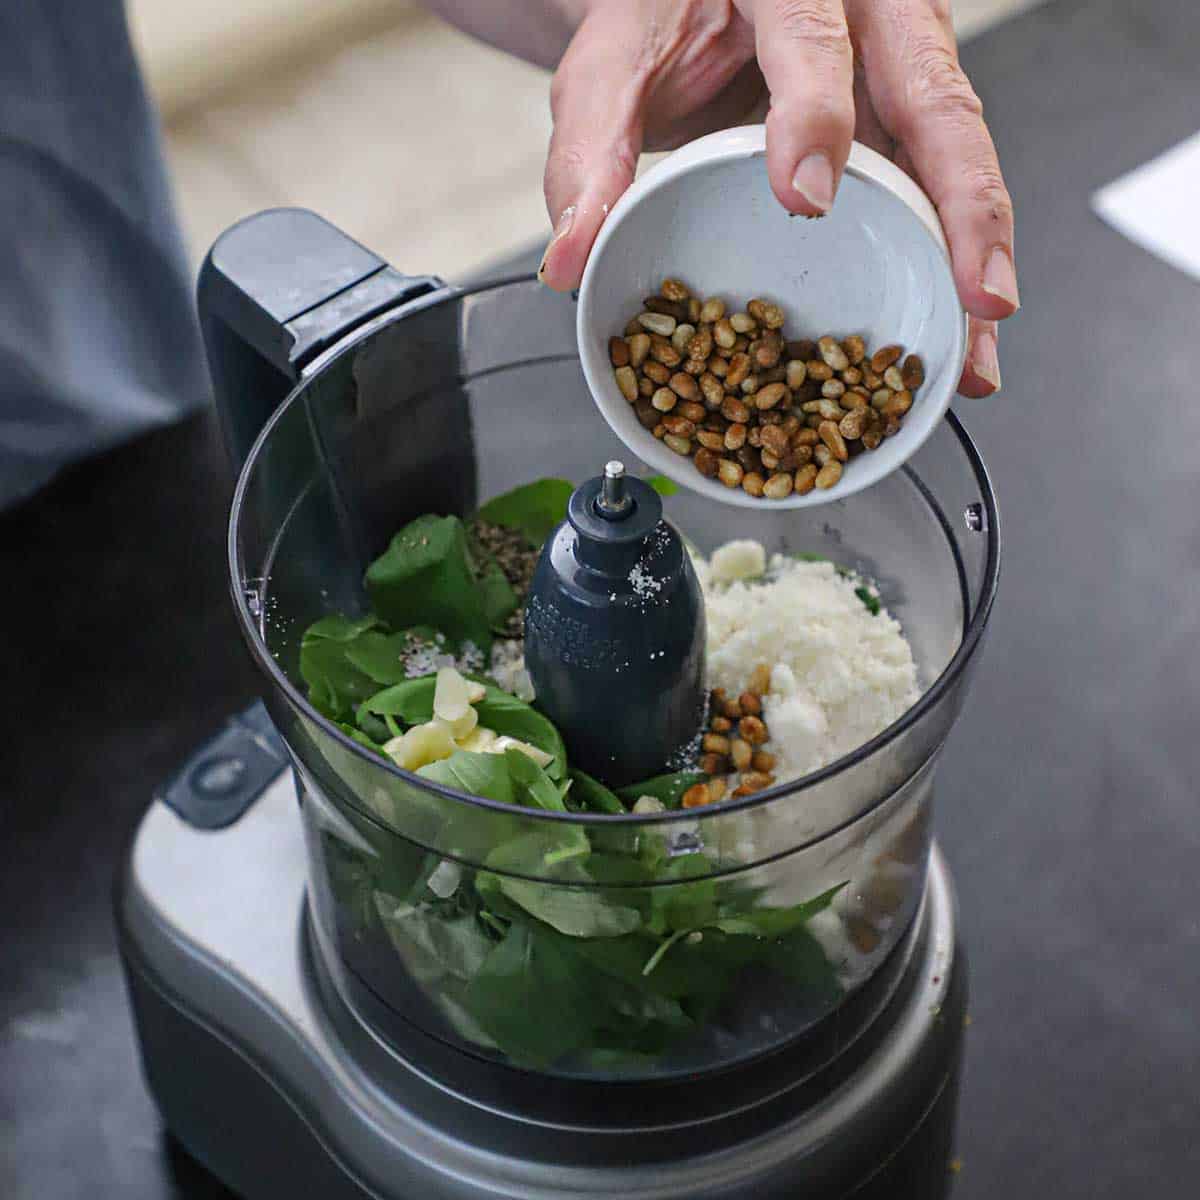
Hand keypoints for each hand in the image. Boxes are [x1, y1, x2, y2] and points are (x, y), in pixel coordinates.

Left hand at [539, 0, 1015, 395]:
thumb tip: (569, 258)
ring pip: (957, 155)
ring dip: (975, 258)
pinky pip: (941, 185)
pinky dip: (954, 260)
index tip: (807, 196)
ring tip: (977, 350)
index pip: (810, 38)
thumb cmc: (660, 20)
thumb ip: (590, 151)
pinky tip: (963, 329)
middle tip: (972, 298)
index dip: (815, 114)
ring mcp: (900, 63)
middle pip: (934, 102)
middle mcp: (869, 11)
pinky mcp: (906, 115)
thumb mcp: (612, 70)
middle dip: (960, 208)